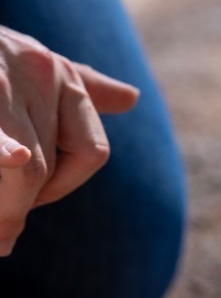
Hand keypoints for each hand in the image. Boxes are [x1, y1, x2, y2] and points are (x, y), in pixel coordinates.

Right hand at [0, 26, 138, 254]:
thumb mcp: (32, 61)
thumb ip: (81, 84)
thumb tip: (131, 98)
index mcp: (58, 72)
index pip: (90, 153)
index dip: (62, 186)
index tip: (28, 198)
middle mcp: (37, 72)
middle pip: (43, 171)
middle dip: (18, 208)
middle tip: (2, 236)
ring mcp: (2, 82)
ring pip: (24, 170)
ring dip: (2, 205)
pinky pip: (2, 137)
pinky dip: (6, 150)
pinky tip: (15, 158)